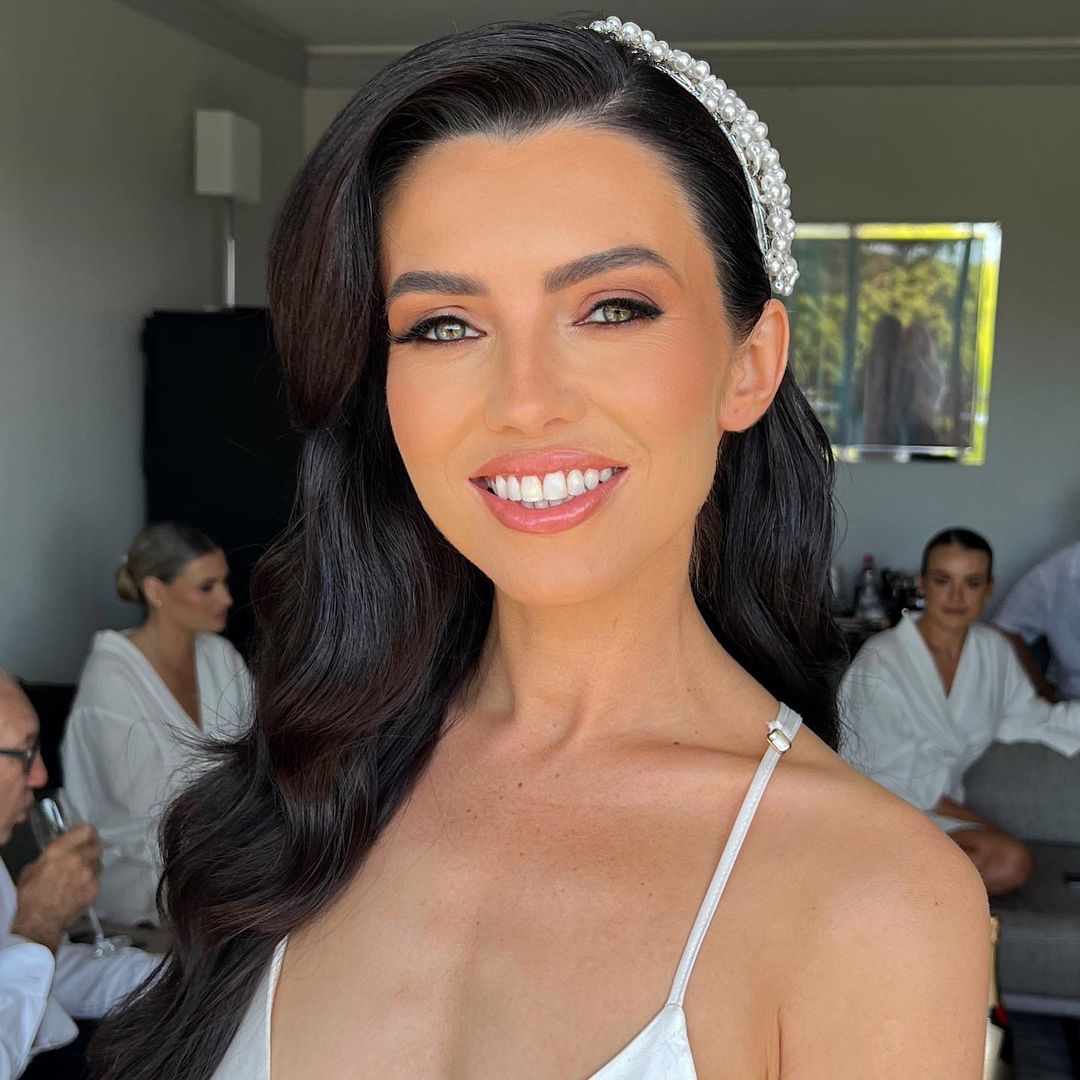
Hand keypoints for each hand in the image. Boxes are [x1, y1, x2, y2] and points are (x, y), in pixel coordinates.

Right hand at [11, 825, 102, 953]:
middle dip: (90, 848)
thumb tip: (59, 854)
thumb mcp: (32, 869)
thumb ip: (49, 856)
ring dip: (92, 864)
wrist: (40, 922)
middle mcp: (79, 857)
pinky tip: (82, 886)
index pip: (86, 830)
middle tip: (83, 854)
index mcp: (60, 850)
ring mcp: (90, 873)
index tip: (82, 838)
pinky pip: (98, 877)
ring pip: (99, 861)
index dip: (85, 833)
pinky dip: (92, 879)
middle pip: (96, 844)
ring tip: (82, 872)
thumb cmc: (31, 896)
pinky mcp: (96, 887)